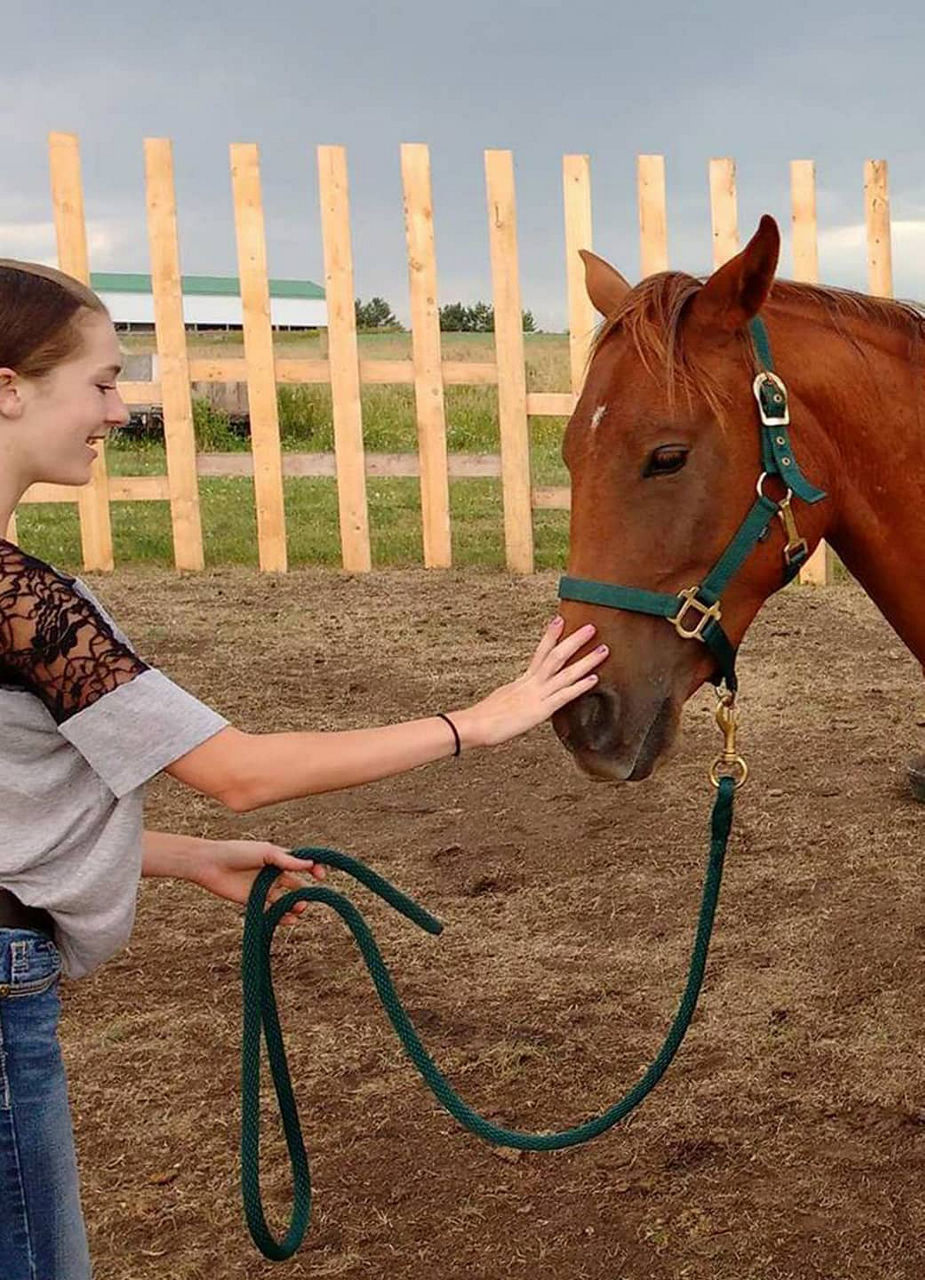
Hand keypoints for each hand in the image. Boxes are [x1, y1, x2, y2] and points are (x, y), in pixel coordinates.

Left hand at [188, 839, 325, 925]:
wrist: (210, 864)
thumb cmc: (237, 852)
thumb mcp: (265, 852)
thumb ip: (287, 860)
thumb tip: (311, 863)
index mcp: (278, 859)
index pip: (302, 865)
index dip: (314, 869)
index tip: (322, 876)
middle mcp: (273, 875)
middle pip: (296, 886)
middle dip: (304, 893)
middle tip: (306, 899)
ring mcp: (264, 889)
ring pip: (285, 901)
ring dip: (294, 907)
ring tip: (298, 910)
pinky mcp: (253, 903)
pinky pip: (270, 912)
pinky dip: (281, 917)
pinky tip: (288, 919)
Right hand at [453, 617, 605, 747]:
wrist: (476, 725)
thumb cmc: (484, 717)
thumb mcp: (503, 700)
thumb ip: (515, 695)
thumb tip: (518, 694)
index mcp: (522, 680)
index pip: (540, 652)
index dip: (551, 635)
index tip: (560, 619)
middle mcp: (531, 683)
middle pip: (556, 655)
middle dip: (575, 640)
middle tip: (591, 627)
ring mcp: (537, 695)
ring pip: (565, 672)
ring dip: (586, 660)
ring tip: (603, 650)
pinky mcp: (540, 710)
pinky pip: (563, 695)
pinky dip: (579, 686)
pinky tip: (594, 679)